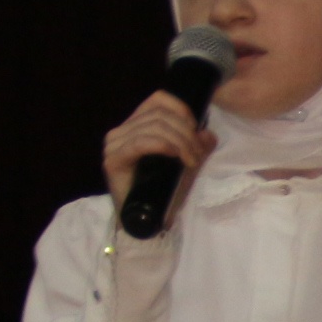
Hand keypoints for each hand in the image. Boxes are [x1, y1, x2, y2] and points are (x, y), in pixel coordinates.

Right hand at [102, 90, 216, 216]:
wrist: (151, 221)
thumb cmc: (167, 191)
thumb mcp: (188, 162)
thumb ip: (198, 145)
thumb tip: (207, 133)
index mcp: (137, 125)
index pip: (158, 100)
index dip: (181, 109)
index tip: (196, 129)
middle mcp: (121, 131)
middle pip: (159, 115)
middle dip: (186, 132)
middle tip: (198, 154)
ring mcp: (114, 144)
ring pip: (154, 127)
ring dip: (180, 142)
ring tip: (191, 161)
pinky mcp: (113, 160)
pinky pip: (140, 142)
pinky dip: (163, 146)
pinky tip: (176, 156)